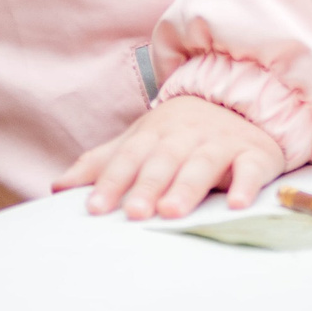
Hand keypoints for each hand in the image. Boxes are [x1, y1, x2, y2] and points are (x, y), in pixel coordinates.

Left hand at [52, 95, 285, 219]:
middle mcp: (186, 136)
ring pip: (203, 164)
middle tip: (135, 213)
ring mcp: (221, 143)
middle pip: (164, 161)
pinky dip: (245, 185)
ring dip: (187, 187)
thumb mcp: (140, 141)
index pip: (129, 157)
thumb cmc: (180, 132)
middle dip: (148, 186)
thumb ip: (102, 164)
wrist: (241, 97)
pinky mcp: (254, 154)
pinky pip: (251, 169)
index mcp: (155, 133)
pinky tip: (236, 204)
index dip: (111, 181)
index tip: (94, 208)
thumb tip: (57, 187)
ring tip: (172, 211)